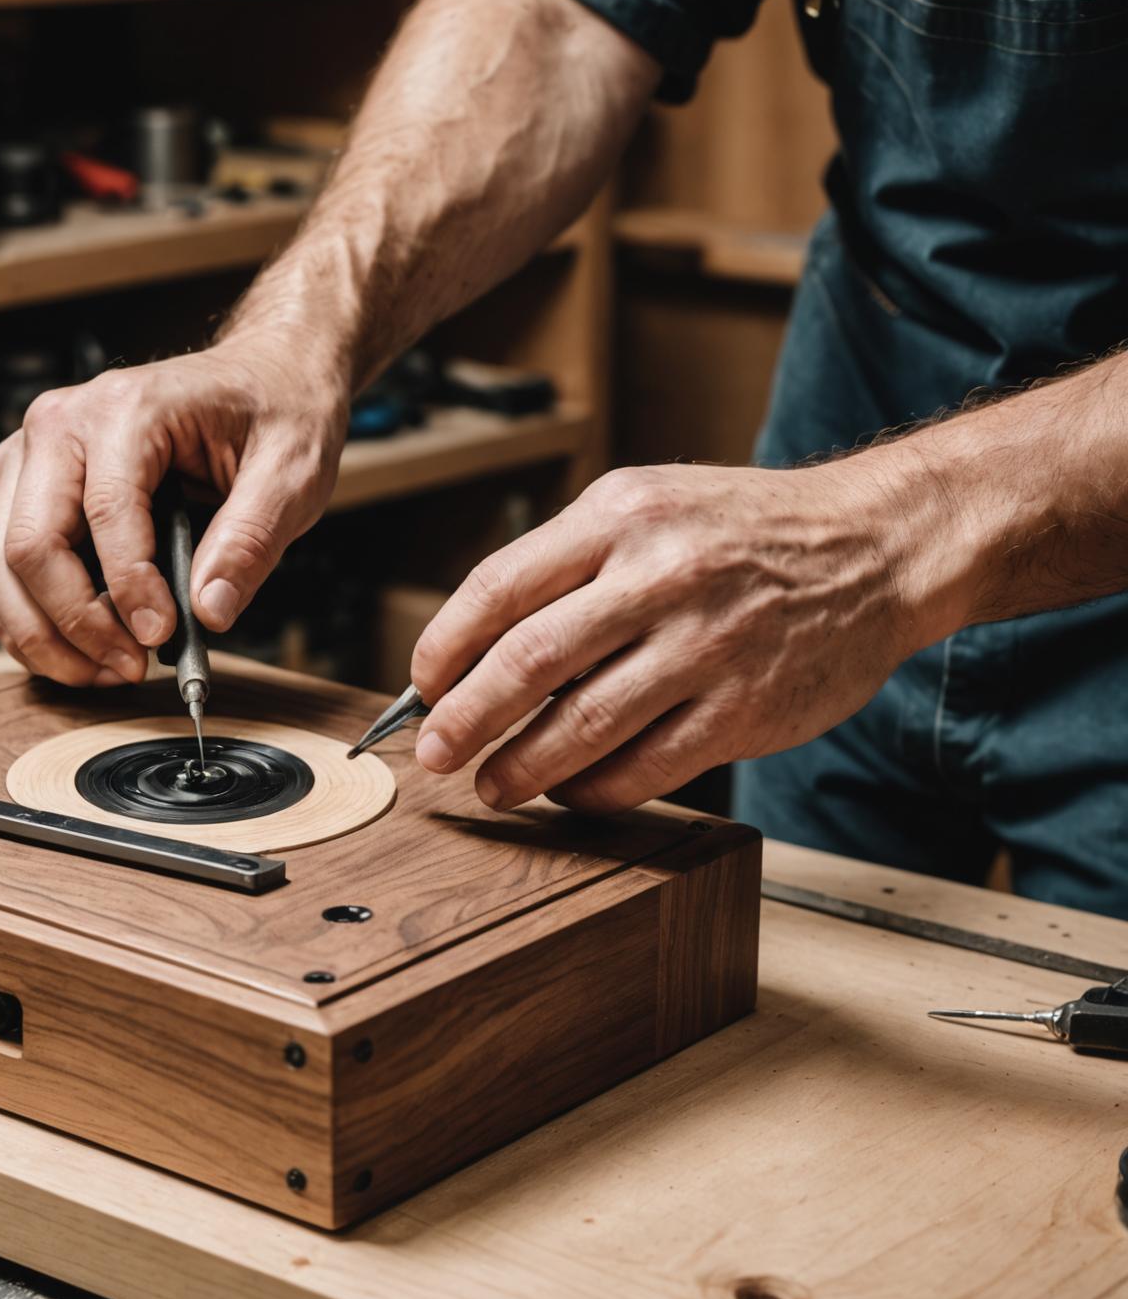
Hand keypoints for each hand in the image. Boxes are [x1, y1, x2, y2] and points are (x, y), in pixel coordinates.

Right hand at [0, 338, 348, 684]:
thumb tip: (209, 611)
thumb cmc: (272, 415)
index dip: (129, 591)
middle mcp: (60, 424)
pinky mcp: (23, 486)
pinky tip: (76, 649)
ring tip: (104, 669)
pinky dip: (27, 618)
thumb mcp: (292, 473)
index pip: (104, 515)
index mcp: (126, 410)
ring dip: (39, 633)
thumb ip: (251, 541)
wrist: (258, 378)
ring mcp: (31, 455)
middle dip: (73, 624)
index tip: (162, 638)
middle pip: (26, 545)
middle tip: (129, 668)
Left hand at [409, 459, 954, 813]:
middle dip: (463, 718)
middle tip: (433, 753)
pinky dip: (593, 790)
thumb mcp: (649, 506)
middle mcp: (660, 575)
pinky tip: (569, 792)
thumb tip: (475, 651)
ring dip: (519, 767)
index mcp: (621, 515)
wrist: (875, 547)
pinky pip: (645, 767)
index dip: (444, 647)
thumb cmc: (743, 532)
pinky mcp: (744, 709)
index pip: (499, 587)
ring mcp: (706, 645)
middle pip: (528, 661)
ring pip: (582, 724)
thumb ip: (568, 565)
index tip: (422, 686)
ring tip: (490, 785)